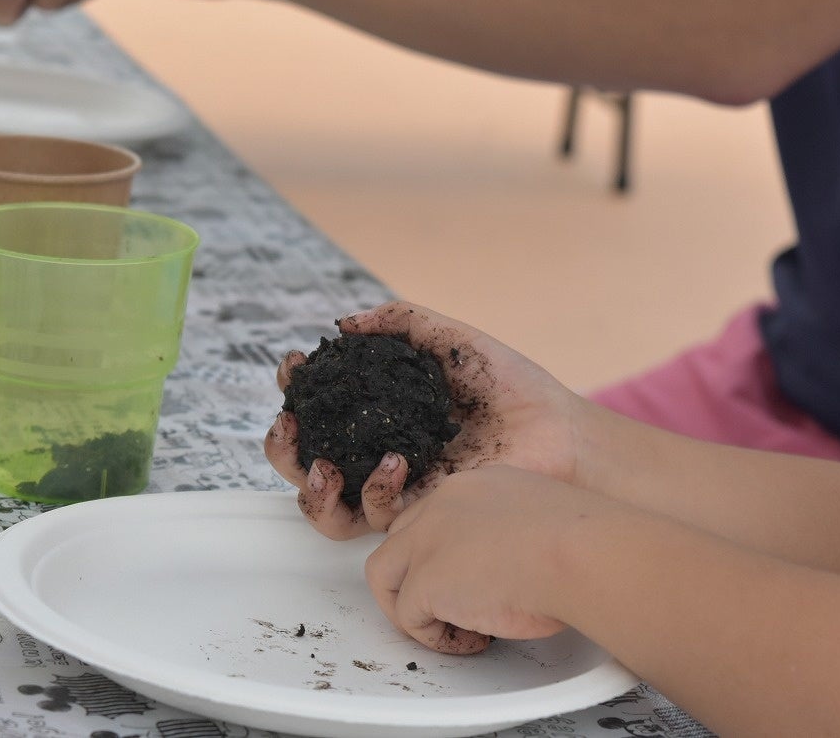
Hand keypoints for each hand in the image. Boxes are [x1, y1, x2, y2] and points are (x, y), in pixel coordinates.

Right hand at [265, 301, 589, 537]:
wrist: (556, 430)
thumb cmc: (510, 386)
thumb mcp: (450, 341)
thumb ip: (402, 322)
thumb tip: (346, 322)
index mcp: (377, 413)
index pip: (318, 409)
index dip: (295, 391)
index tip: (295, 366)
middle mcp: (375, 454)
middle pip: (304, 465)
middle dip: (282, 449)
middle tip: (290, 425)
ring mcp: (396, 490)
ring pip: (327, 509)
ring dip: (310, 489)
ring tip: (324, 466)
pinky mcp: (419, 517)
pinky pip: (375, 517)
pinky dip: (373, 491)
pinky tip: (393, 462)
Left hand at [365, 465, 596, 652]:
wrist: (580, 553)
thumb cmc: (583, 543)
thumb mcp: (542, 520)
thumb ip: (516, 534)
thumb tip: (516, 568)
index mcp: (473, 485)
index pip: (433, 515)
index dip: (443, 551)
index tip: (470, 576)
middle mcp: (440, 504)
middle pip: (399, 539)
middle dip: (416, 575)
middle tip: (451, 606)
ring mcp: (424, 541)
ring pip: (383, 573)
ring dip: (408, 607)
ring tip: (449, 629)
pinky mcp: (423, 581)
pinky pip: (407, 616)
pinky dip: (433, 637)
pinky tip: (472, 641)